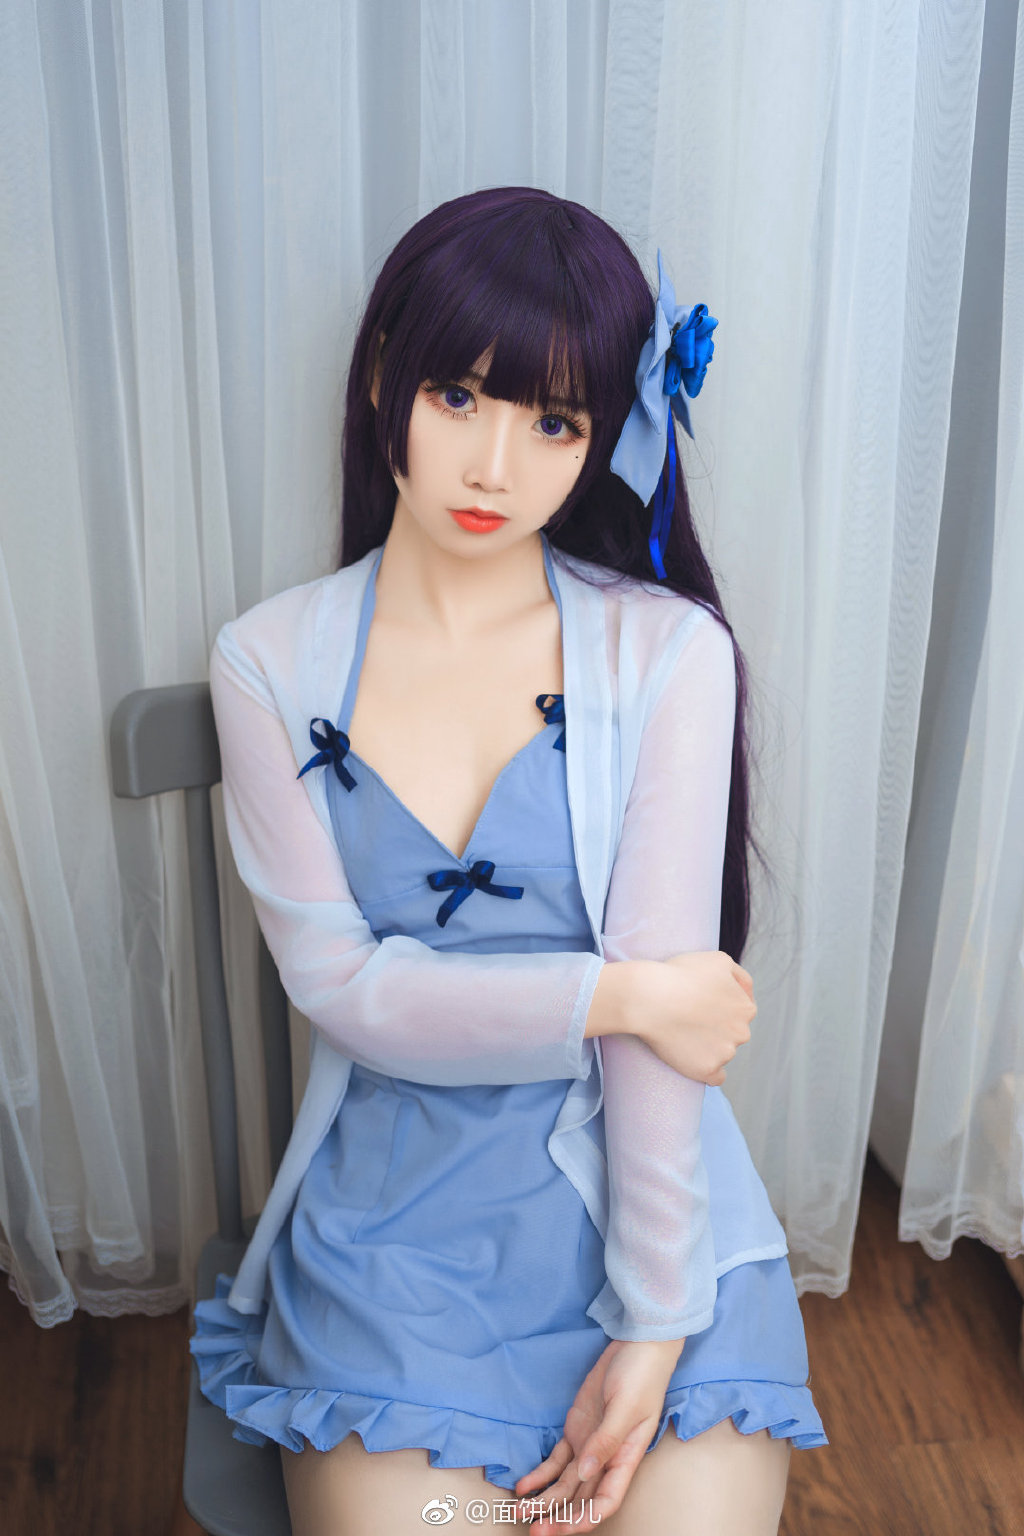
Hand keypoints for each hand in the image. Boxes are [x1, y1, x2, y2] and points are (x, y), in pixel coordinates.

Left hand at [513, 1337, 683, 1532]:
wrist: (636, 1346)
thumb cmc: (641, 1376)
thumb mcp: (626, 1407)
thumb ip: (606, 1441)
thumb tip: (585, 1474)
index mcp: (625, 1457)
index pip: (607, 1499)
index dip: (587, 1517)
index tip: (564, 1529)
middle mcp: (606, 1457)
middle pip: (582, 1497)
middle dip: (560, 1517)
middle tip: (535, 1532)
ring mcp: (589, 1444)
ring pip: (566, 1483)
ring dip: (545, 1501)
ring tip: (520, 1513)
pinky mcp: (577, 1430)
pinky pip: (557, 1460)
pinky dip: (540, 1474)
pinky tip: (524, 1487)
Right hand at [639, 950, 754, 1084]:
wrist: (649, 997)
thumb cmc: (680, 974)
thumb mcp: (719, 960)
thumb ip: (740, 976)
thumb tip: (748, 993)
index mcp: (746, 1008)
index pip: (740, 1012)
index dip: (720, 1007)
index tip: (700, 1004)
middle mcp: (742, 1033)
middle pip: (733, 1034)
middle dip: (717, 1028)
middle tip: (689, 1018)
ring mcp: (725, 1053)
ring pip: (722, 1053)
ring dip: (709, 1047)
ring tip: (682, 1034)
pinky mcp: (706, 1070)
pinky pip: (715, 1077)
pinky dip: (708, 1071)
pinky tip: (695, 1061)